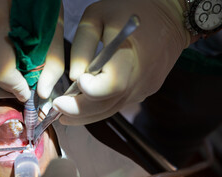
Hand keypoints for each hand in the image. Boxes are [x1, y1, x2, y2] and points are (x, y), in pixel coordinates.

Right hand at [0, 0, 64, 101]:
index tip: (28, 91)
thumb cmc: (39, 0)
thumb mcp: (55, 25)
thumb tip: (42, 93)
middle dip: (12, 82)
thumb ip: (52, 61)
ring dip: (4, 74)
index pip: (1, 70)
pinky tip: (9, 53)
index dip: (16, 86)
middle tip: (28, 77)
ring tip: (20, 61)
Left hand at [53, 0, 190, 124]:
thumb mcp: (98, 16)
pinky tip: (83, 106)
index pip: (112, 85)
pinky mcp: (144, 92)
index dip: (91, 90)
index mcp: (131, 55)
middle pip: (107, 105)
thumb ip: (83, 45)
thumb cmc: (130, 10)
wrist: (172, 17)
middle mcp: (141, 78)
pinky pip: (118, 105)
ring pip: (111, 110)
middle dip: (78, 110)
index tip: (76, 82)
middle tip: (57, 107)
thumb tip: (74, 77)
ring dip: (85, 115)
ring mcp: (144, 88)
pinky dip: (98, 108)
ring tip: (63, 112)